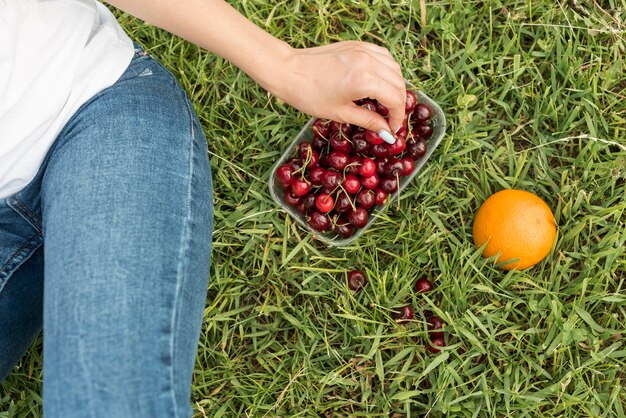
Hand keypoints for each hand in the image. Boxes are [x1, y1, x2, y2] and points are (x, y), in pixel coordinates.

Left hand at [272, 41, 405, 133]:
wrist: (288, 70)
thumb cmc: (309, 95)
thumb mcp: (341, 113)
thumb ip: (368, 121)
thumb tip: (387, 132)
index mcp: (365, 80)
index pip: (395, 99)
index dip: (398, 116)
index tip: (393, 128)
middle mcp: (368, 61)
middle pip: (398, 83)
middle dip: (399, 103)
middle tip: (391, 118)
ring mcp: (363, 50)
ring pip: (394, 67)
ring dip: (395, 85)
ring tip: (386, 101)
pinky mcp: (357, 44)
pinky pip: (383, 55)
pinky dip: (387, 69)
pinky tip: (381, 80)